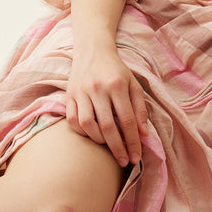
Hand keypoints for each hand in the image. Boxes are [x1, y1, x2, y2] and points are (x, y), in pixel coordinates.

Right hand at [66, 43, 148, 167]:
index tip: (137, 156)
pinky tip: (93, 136)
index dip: (133, 141)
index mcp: (117, 85)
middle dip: (117, 148)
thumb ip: (140, 108)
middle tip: (125, 162)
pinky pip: (72, 120)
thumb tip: (143, 134)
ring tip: (110, 146)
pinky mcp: (68, 95)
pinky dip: (82, 132)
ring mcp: (81, 92)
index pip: (127, 120)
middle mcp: (97, 88)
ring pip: (87, 125)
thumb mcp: (134, 84)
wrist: (93, 50)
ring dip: (99, 141)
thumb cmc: (117, 70)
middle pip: (107, 126)